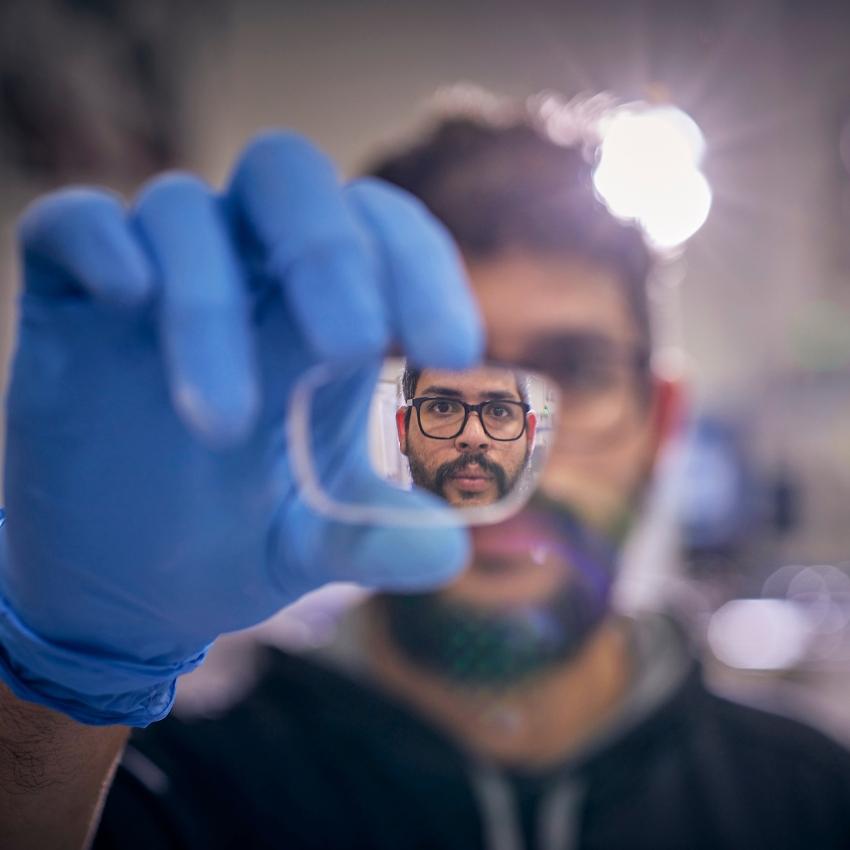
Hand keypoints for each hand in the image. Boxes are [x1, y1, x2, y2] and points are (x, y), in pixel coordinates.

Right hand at [0, 131, 482, 725]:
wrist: (126, 582)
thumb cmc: (238, 538)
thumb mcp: (314, 543)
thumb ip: (376, 537)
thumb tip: (449, 553)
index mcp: (326, 312)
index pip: (383, 230)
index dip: (423, 269)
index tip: (453, 354)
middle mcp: (247, 274)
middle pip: (289, 176)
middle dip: (328, 251)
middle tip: (353, 347)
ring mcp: (157, 278)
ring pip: (182, 212)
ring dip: (208, 302)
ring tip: (222, 426)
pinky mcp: (72, 300)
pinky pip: (75, 225)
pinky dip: (101, 242)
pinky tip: (127, 297)